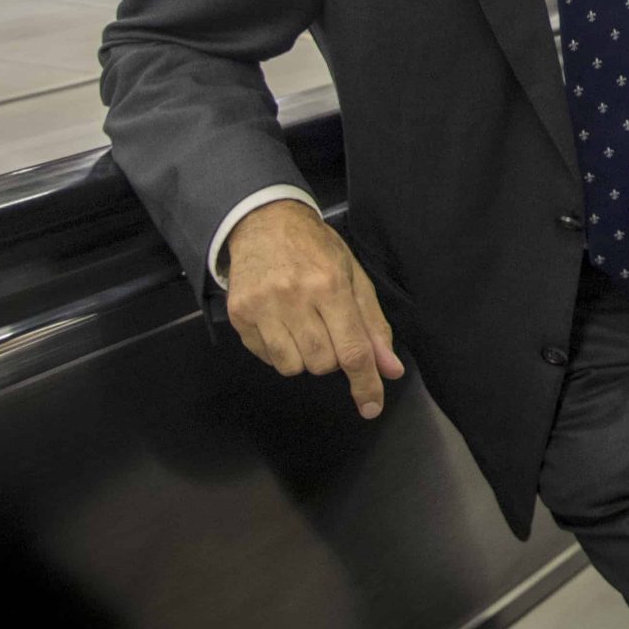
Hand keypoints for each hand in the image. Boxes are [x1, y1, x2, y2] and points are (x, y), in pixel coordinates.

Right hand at [223, 200, 403, 417]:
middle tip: (328, 326)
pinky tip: (281, 322)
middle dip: (333, 356)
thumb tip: (389, 368)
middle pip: (322, 363)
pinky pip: (267, 358)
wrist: (263, 222)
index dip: (366, 383)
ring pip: (293, 367)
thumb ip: (372, 326)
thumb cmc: (315, 248)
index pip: (352, 350)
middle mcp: (294, 298)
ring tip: (304, 324)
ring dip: (305, 356)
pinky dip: (280, 350)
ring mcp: (262, 307)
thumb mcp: (353, 277)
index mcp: (329, 285)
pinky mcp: (239, 315)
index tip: (371, 406)